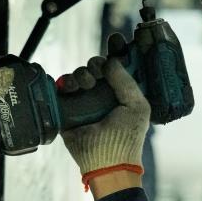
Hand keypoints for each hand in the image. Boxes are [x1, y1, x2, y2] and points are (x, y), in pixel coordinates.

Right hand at [58, 34, 151, 192]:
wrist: (105, 162)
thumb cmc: (126, 138)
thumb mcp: (137, 107)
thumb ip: (127, 81)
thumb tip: (111, 61)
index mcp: (123, 93)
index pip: (120, 66)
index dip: (118, 50)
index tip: (116, 38)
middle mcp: (104, 95)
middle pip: (97, 66)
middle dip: (97, 63)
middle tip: (99, 73)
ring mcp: (85, 101)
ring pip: (81, 74)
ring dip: (83, 73)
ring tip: (87, 85)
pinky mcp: (68, 108)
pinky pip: (64, 86)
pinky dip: (67, 81)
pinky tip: (73, 88)